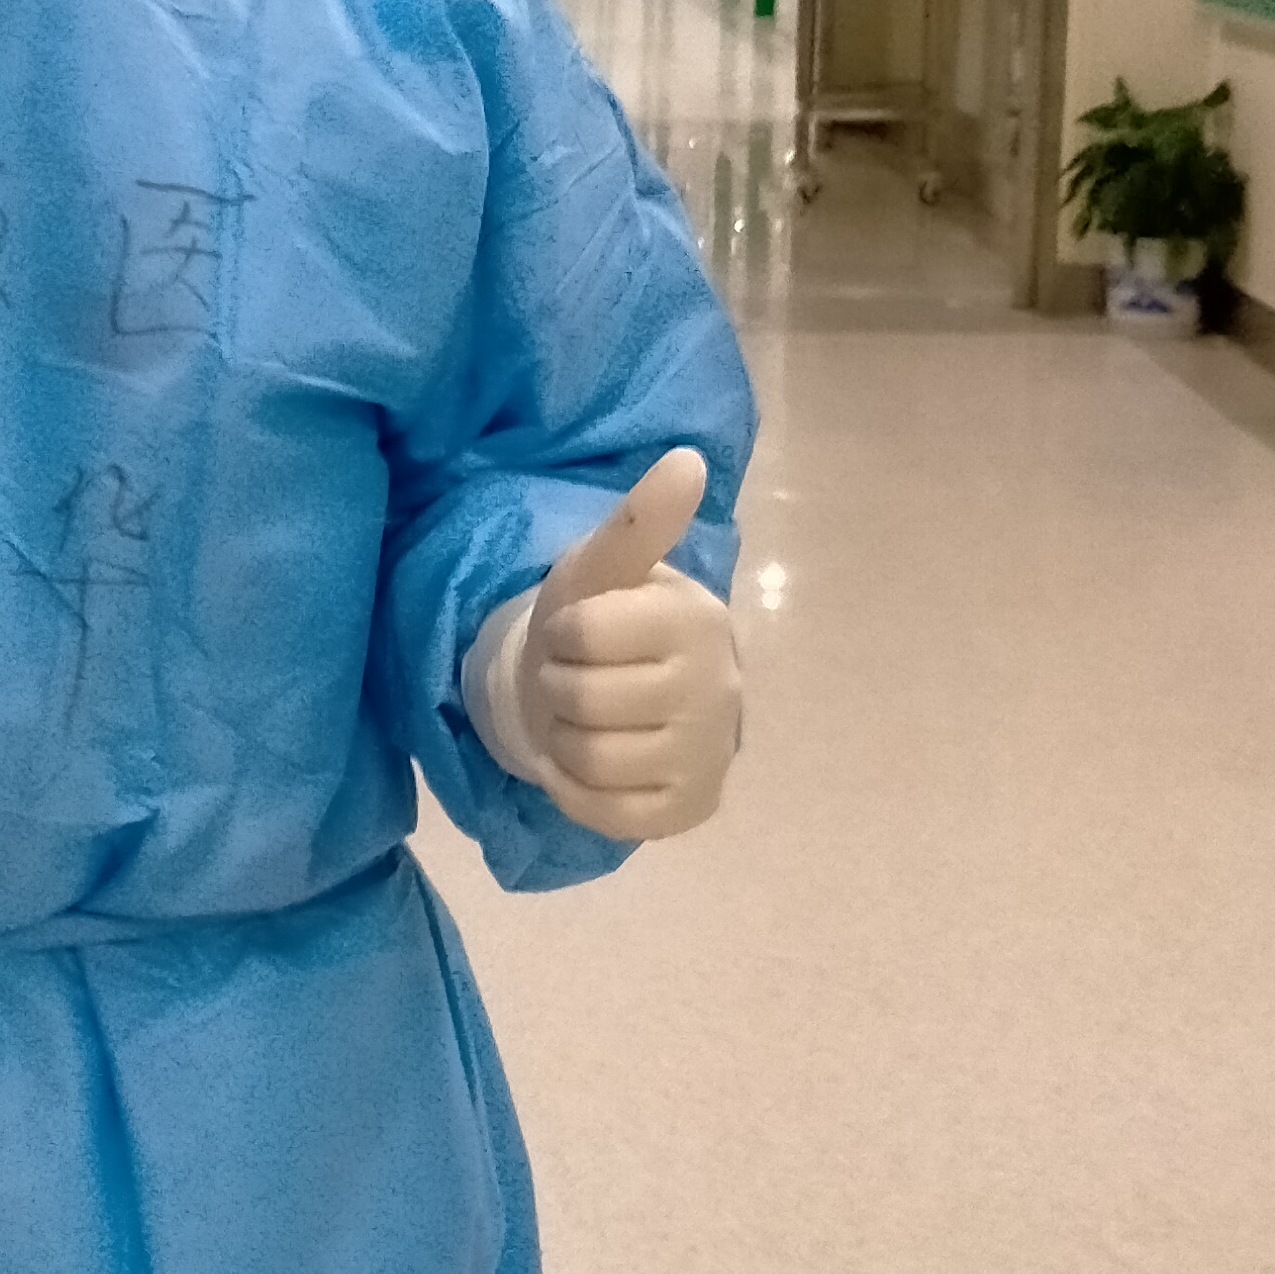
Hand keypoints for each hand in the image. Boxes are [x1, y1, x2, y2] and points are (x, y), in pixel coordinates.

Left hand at [487, 446, 741, 841]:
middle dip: (555, 688)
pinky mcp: (690, 809)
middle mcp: (718, 689)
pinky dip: (576, 791)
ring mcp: (709, 755)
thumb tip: (685, 459)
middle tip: (574, 676)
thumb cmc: (605, 620)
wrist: (622, 691)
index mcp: (696, 619)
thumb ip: (639, 521)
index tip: (574, 631)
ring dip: (561, 741)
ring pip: (590, 760)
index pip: (582, 632)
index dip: (559, 633)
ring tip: (581, 718)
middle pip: (581, 701)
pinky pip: (607, 814)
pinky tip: (588, 764)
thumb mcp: (603, 567)